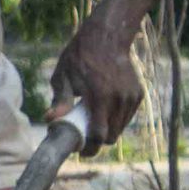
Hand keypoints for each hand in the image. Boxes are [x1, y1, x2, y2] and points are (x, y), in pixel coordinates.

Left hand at [49, 22, 143, 151]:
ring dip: (107, 129)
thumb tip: (50, 120)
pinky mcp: (138, 94)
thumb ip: (60, 101)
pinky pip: (126, 117)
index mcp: (101, 97)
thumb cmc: (80, 56)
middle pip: (111, 136)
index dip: (91, 148)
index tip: (81, 152)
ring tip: (93, 120)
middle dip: (98, 140)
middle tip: (84, 135)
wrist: (107, 38)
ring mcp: (131, 97)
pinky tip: (104, 109)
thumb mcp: (64, 76)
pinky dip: (116, 119)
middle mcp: (120, 99)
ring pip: (120, 128)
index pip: (99, 135)